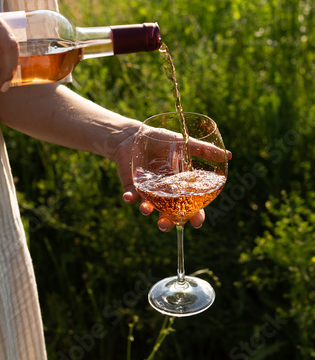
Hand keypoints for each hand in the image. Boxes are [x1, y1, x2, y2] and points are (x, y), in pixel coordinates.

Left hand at [115, 125, 231, 232]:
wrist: (136, 134)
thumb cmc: (162, 140)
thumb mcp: (184, 143)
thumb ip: (205, 151)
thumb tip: (229, 155)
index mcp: (180, 186)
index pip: (190, 206)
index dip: (194, 215)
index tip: (196, 223)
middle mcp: (164, 192)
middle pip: (169, 214)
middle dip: (168, 222)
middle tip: (166, 224)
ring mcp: (147, 191)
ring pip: (149, 208)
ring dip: (147, 211)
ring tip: (146, 210)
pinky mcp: (132, 186)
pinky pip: (131, 196)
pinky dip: (129, 198)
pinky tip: (129, 197)